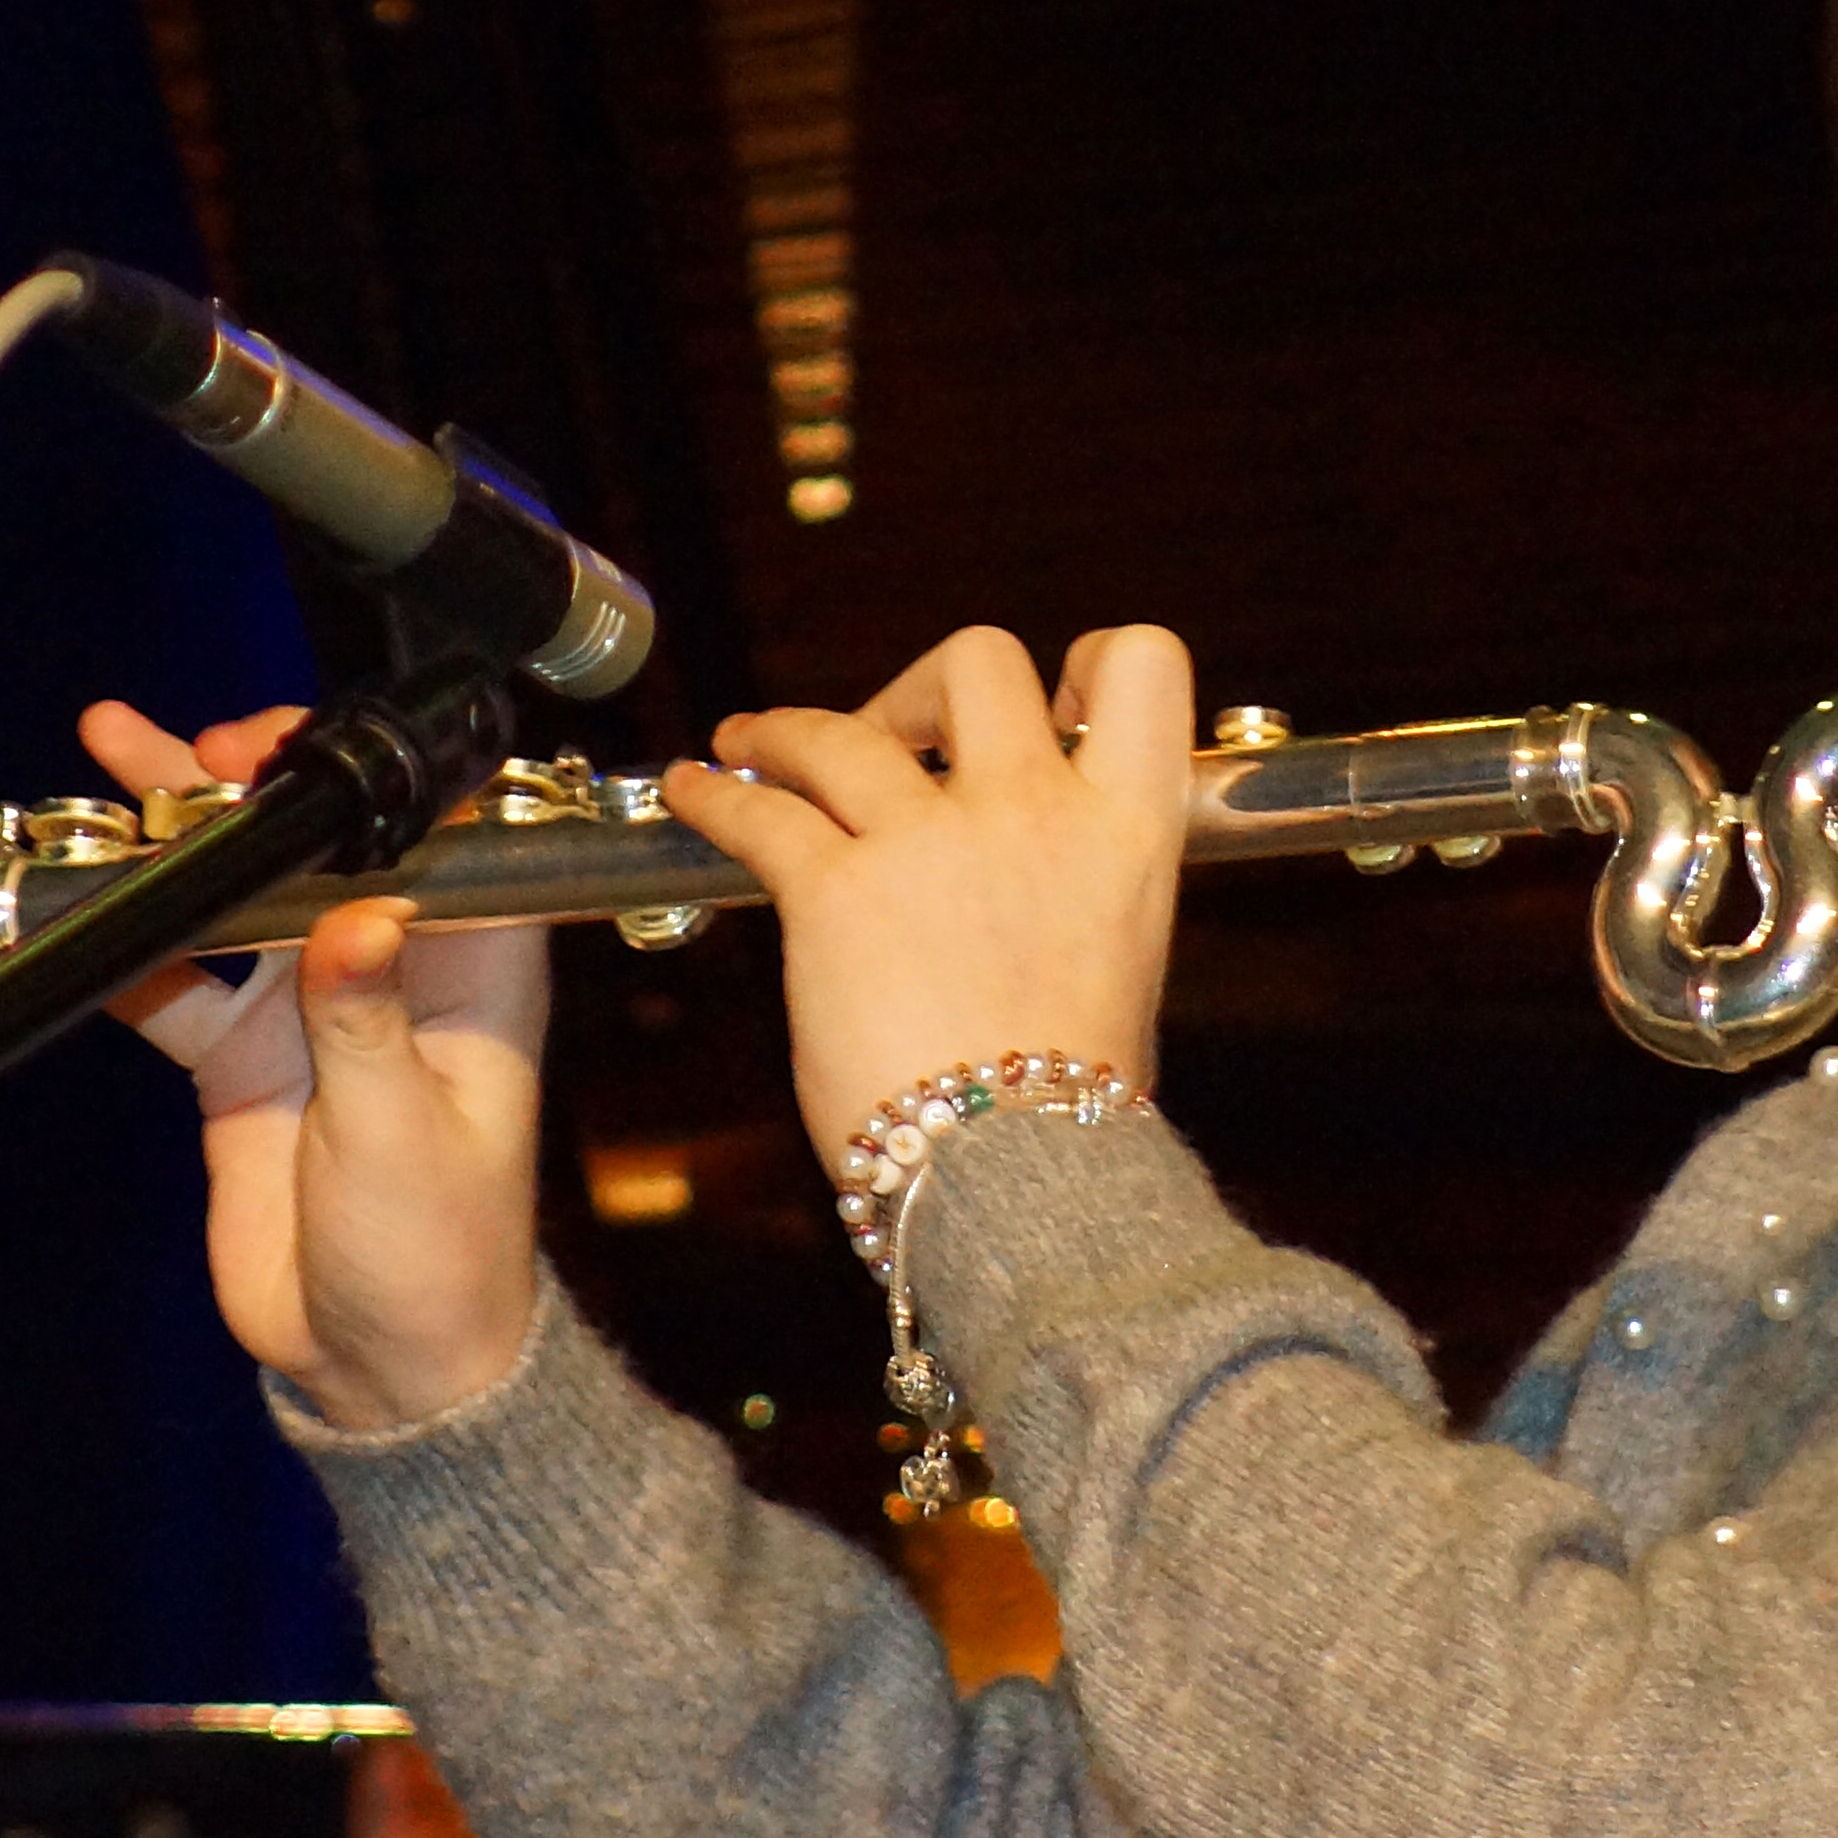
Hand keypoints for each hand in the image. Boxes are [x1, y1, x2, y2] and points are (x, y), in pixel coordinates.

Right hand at [80, 697, 552, 1430]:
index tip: (313, 751)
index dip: (386, 781)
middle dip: (259, 788)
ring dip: (181, 840)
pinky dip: (128, 946)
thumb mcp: (402, 1135)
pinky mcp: (242, 1058)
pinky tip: (78, 904)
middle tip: (190, 749)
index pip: (444, 840)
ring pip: (242, 896)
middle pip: (327, 849)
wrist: (380, 1369)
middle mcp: (392, 972)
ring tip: (115, 768)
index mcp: (473, 973)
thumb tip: (359, 916)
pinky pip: (177, 981)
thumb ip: (367, 1022)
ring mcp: (309, 1010)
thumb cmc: (441, 1258)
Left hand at [657, 625, 1194, 1187]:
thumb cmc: (1067, 1106)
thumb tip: (1027, 875)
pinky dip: (714, 794)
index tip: (1048, 699)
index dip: (1087, 663)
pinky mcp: (835, 888)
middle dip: (922, 686)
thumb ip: (1076, 884)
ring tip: (753, 742)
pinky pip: (758, 808)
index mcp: (1128, 830)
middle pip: (978, 659)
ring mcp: (930, 841)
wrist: (1018, 1177)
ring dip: (788, 729)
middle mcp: (1033, 810)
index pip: (1144, 666)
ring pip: (840, 725)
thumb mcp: (1118, 962)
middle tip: (893, 736)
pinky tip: (693, 792)